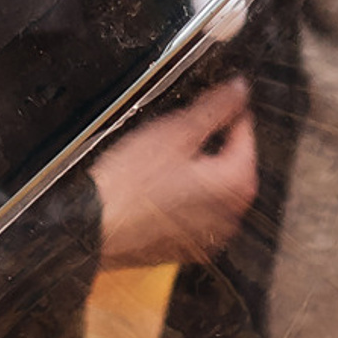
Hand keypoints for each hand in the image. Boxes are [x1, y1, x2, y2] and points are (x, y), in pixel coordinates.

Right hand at [91, 76, 259, 267]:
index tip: (215, 98)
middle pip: (231, 165)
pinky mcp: (183, 248)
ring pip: (211, 190)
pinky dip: (182, 196)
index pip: (247, 135)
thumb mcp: (176, 132)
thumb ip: (216, 107)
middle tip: (183, 126)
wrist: (91, 227)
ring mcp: (206, 238)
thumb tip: (239, 89)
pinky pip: (193, 213)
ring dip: (197, 169)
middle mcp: (230, 217)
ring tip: (164, 157)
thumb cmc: (129, 185)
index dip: (230, 111)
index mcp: (236, 186)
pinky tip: (155, 186)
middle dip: (213, 142)